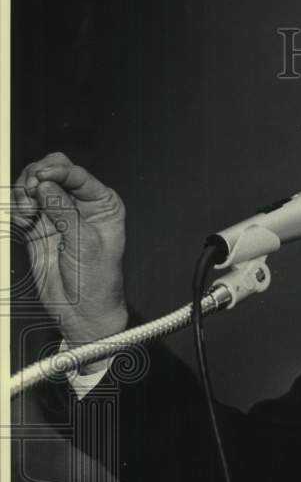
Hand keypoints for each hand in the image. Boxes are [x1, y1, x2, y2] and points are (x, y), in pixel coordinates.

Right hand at [11, 152, 127, 346]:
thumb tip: (44, 183)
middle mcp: (81, 204)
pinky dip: (16, 206)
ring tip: (27, 215)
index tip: (41, 178)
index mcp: (103, 204)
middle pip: (51, 170)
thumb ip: (64, 211)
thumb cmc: (96, 280)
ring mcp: (58, 213)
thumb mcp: (85, 243)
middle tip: (29, 196)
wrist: (82, 311)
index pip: (76, 173)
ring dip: (23, 193)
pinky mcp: (39, 225)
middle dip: (35, 177)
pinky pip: (21, 203)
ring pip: (32, 183)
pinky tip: (22, 221)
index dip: (56, 170)